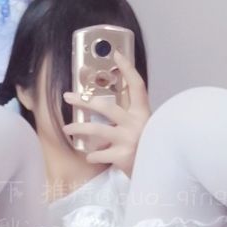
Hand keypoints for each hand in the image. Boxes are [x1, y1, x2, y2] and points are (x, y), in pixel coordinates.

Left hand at [62, 46, 150, 174]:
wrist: (159, 172)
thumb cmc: (148, 148)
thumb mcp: (145, 127)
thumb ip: (130, 117)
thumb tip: (104, 108)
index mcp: (143, 112)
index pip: (137, 85)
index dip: (128, 68)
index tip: (117, 54)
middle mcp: (137, 123)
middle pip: (106, 107)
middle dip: (84, 101)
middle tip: (68, 97)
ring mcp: (129, 140)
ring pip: (97, 130)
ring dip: (78, 129)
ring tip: (66, 128)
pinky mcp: (123, 156)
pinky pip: (99, 154)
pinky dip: (92, 155)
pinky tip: (90, 156)